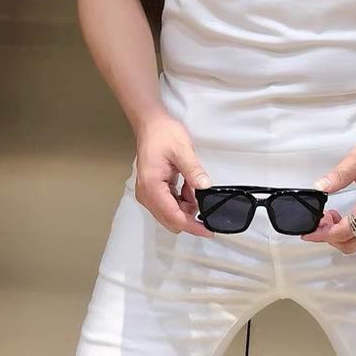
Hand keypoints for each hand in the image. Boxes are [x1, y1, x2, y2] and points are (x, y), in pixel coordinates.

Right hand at [133, 108, 214, 236]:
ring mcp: (149, 194)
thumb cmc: (163, 134)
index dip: (192, 226)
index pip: (173, 216)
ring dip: (186, 206)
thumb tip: (204, 187)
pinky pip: (170, 204)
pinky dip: (182, 200)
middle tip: (204, 200)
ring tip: (193, 185)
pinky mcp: (153, 191)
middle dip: (190, 215)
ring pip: (171, 214)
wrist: (151, 125)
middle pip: (171, 220)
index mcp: (152, 187)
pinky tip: (188, 186)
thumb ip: (193, 171)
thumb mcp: (182, 150)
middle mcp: (147, 195)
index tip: (208, 230)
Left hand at [301, 125, 355, 253]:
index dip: (324, 234)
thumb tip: (320, 188)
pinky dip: (350, 231)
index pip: (345, 231)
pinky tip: (340, 216)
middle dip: (330, 238)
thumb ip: (337, 176)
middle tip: (317, 223)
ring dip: (340, 235)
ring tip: (327, 218)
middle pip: (352, 244)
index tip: (309, 231)